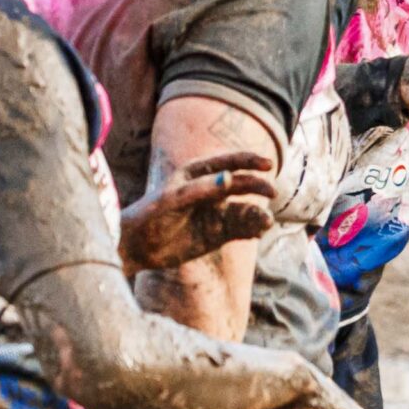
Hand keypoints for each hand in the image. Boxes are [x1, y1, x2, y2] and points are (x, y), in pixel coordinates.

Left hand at [116, 152, 278, 275]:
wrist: (136, 247)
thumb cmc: (150, 215)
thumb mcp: (173, 199)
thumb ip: (202, 188)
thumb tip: (231, 178)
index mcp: (199, 173)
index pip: (230, 161)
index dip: (251, 161)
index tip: (268, 165)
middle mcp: (212, 190)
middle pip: (243, 184)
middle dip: (258, 187)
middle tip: (271, 192)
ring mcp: (216, 212)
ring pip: (245, 209)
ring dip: (257, 214)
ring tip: (265, 223)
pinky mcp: (218, 234)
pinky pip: (241, 229)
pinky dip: (252, 229)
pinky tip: (258, 232)